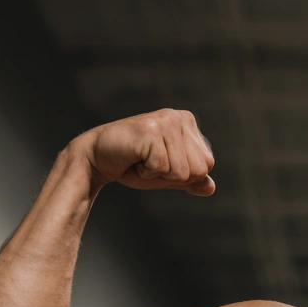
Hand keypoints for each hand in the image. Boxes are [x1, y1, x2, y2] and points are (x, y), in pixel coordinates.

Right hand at [80, 109, 215, 194]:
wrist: (96, 158)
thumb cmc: (132, 165)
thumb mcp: (167, 175)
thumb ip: (190, 180)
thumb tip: (211, 188)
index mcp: (189, 123)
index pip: (207, 165)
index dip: (183, 176)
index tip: (160, 164)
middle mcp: (180, 118)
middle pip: (199, 170)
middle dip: (172, 177)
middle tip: (149, 163)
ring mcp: (166, 121)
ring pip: (182, 172)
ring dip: (158, 176)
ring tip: (141, 160)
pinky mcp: (151, 131)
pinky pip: (162, 169)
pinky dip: (145, 173)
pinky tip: (133, 159)